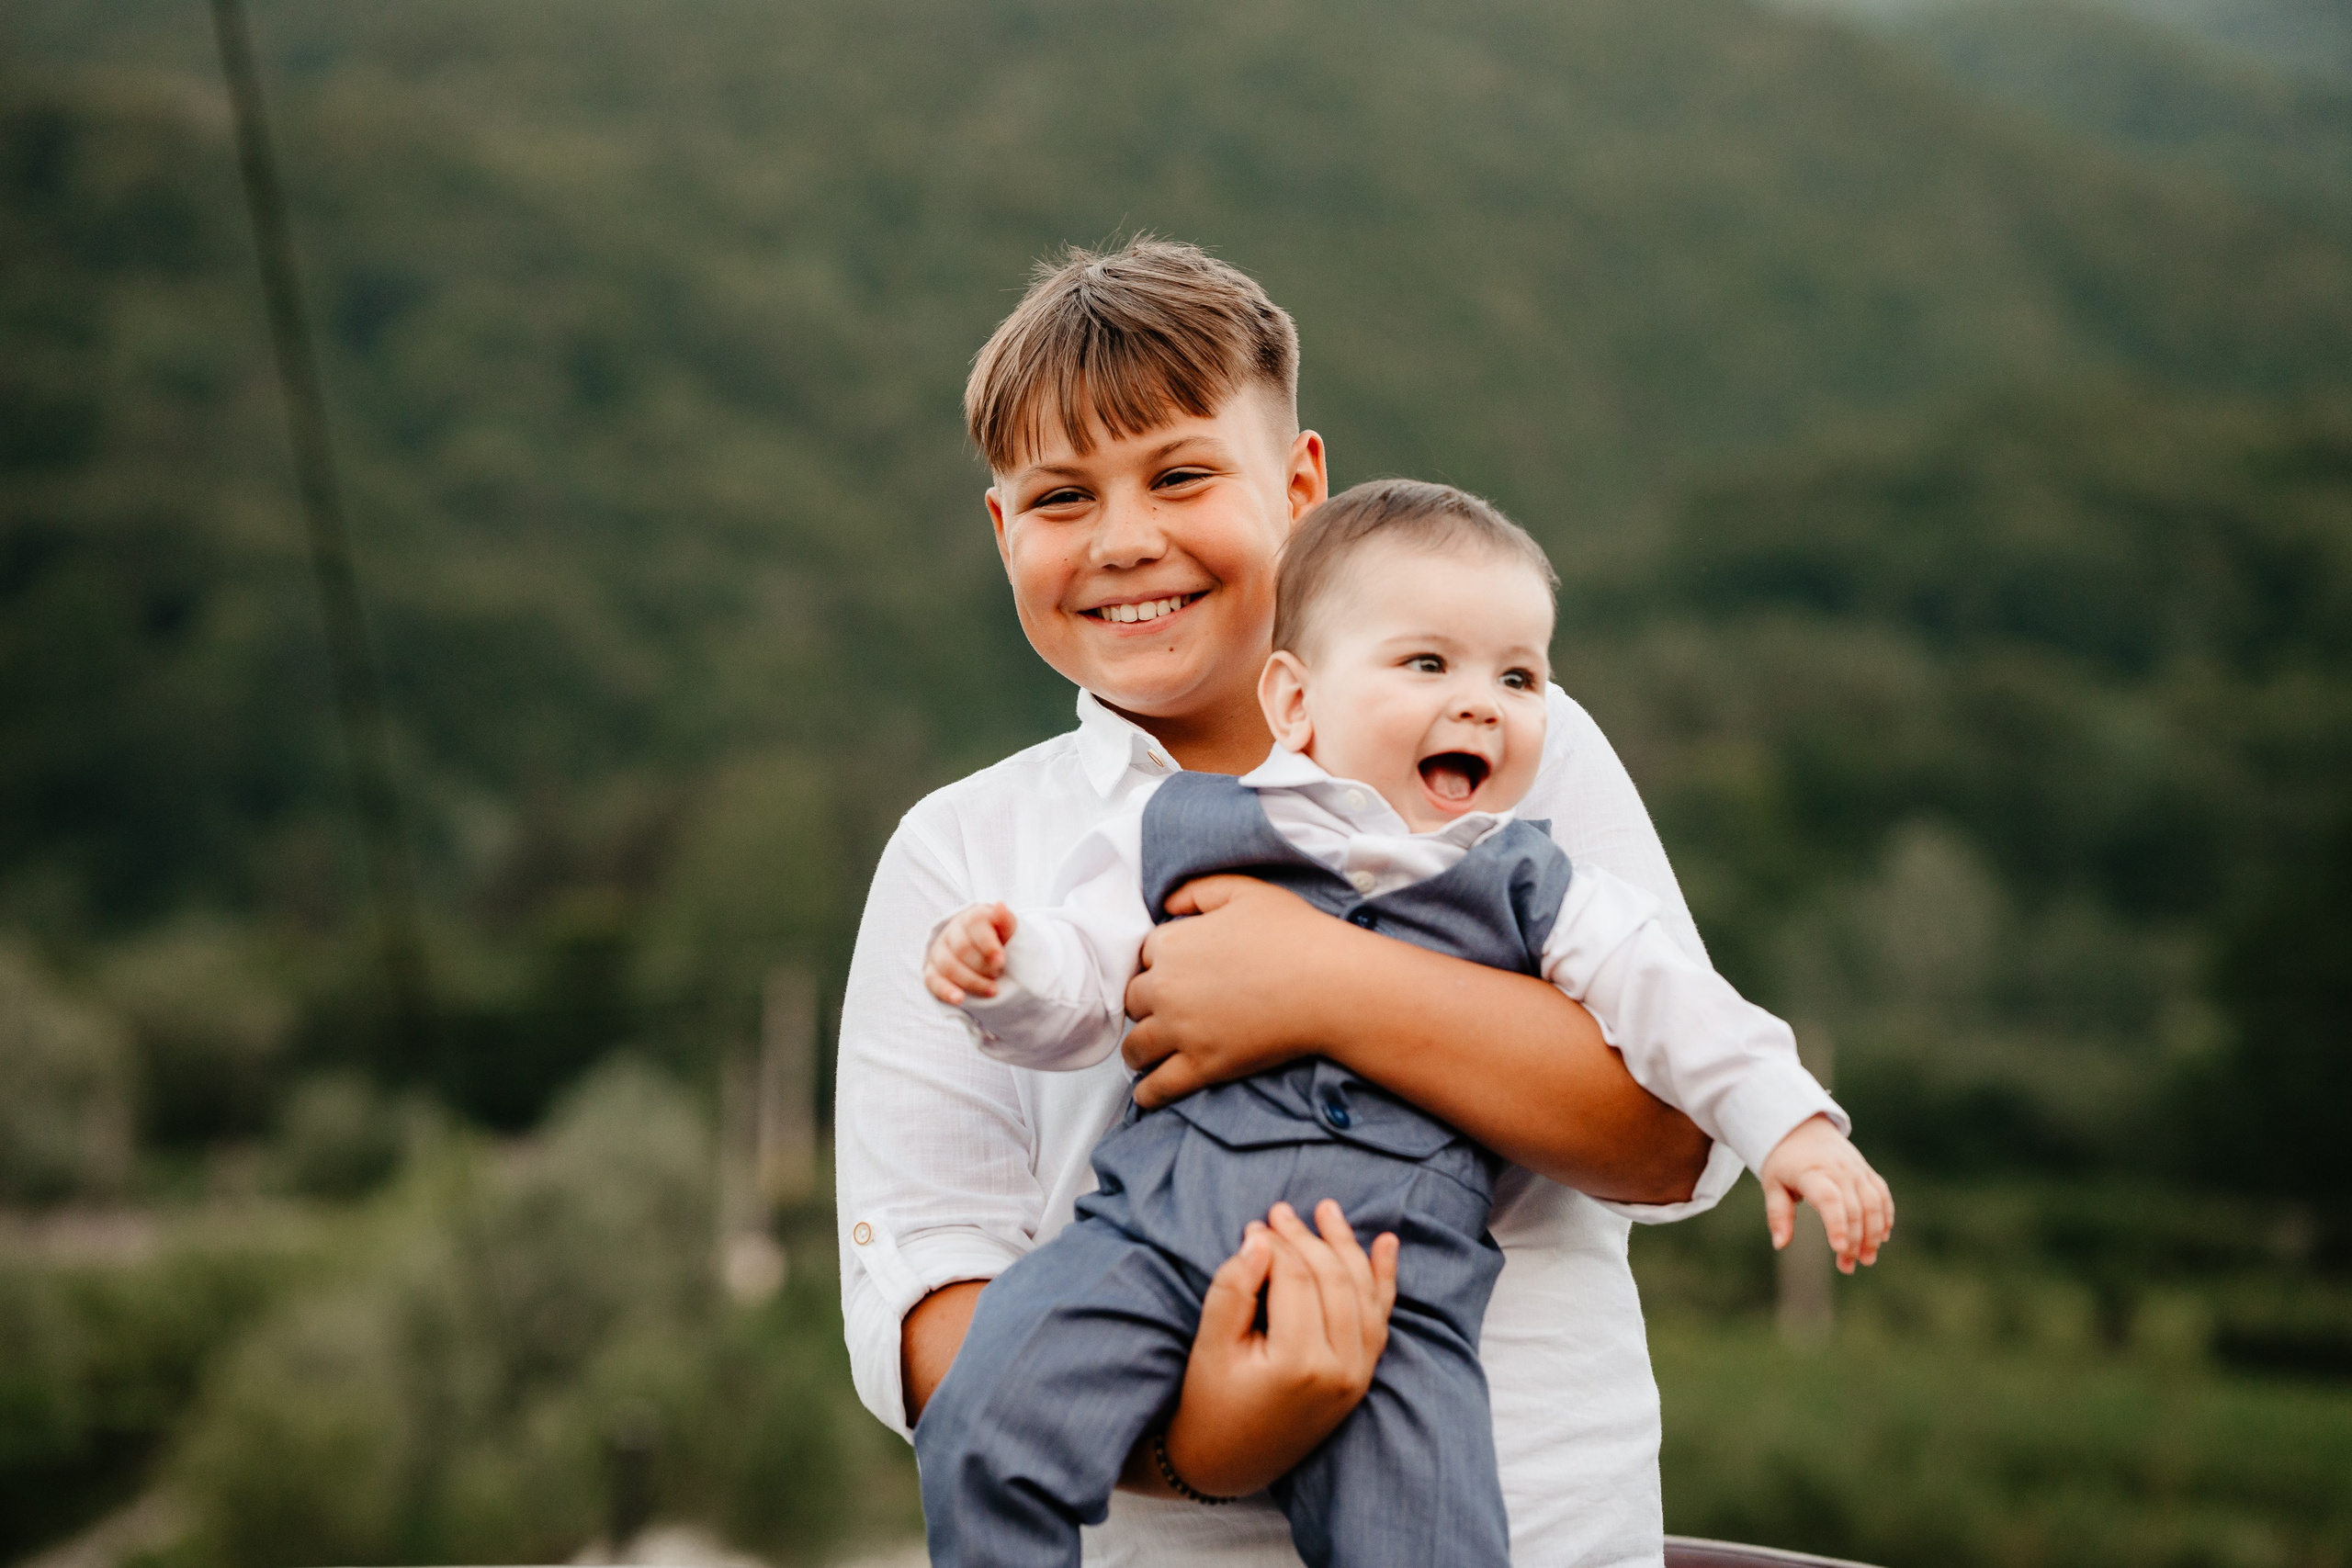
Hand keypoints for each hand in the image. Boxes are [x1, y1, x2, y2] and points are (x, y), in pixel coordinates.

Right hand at [924, 901, 1016, 1005]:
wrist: (983, 952)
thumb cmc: (998, 939)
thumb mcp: (1007, 929)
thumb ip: (1006, 920)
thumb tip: (1000, 906)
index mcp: (970, 917)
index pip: (974, 925)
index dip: (988, 944)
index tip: (1001, 961)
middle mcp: (951, 932)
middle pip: (962, 949)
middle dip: (983, 966)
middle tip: (999, 974)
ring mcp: (938, 951)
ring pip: (949, 966)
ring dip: (972, 981)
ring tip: (992, 990)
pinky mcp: (931, 970)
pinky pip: (933, 981)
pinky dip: (946, 991)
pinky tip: (960, 999)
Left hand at [1123, 876, 1340, 1106]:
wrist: (1330, 984)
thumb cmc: (1296, 934)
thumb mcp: (1246, 892)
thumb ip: (1199, 890)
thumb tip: (1167, 904)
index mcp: (1173, 944)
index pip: (1144, 957)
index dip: (1159, 964)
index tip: (1174, 974)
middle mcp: (1167, 988)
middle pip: (1134, 1001)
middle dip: (1146, 1005)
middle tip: (1165, 1011)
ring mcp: (1182, 1030)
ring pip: (1136, 1046)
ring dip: (1139, 1048)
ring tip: (1148, 1053)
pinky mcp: (1202, 1066)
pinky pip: (1158, 1087)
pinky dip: (1149, 1093)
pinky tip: (1149, 1094)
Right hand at [1155, 1199, 1399, 1498]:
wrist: (1229, 1462)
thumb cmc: (1211, 1402)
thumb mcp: (1210, 1345)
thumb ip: (1233, 1288)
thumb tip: (1259, 1238)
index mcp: (1299, 1363)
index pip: (1296, 1280)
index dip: (1276, 1244)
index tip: (1255, 1222)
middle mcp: (1340, 1370)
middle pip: (1333, 1281)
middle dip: (1309, 1239)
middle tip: (1281, 1210)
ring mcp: (1358, 1377)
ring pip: (1363, 1294)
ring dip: (1347, 1248)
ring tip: (1327, 1211)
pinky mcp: (1362, 1380)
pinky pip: (1379, 1320)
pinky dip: (1383, 1281)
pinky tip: (1385, 1245)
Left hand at [1759, 1115, 1893, 1272]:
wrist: (1803, 1128)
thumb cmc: (1784, 1161)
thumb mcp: (1772, 1184)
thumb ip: (1778, 1214)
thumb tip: (1780, 1244)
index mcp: (1812, 1173)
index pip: (1830, 1200)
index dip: (1837, 1225)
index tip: (1839, 1249)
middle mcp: (1839, 1170)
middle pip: (1854, 1209)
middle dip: (1855, 1241)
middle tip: (1848, 1266)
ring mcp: (1856, 1170)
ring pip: (1874, 1204)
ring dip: (1874, 1234)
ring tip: (1867, 1259)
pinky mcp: (1867, 1172)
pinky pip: (1882, 1196)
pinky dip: (1885, 1217)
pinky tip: (1881, 1238)